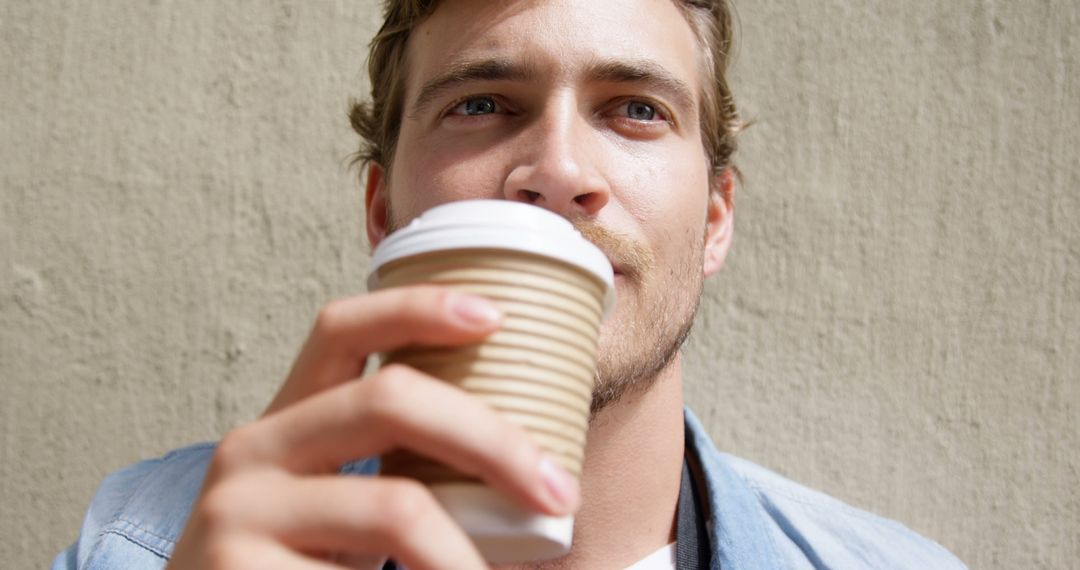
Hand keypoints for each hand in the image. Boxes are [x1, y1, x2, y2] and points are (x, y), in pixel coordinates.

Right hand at [167, 286, 580, 569]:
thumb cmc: (298, 567)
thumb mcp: (335, 505)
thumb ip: (395, 469)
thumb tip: (532, 461)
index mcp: (284, 420)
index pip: (341, 330)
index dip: (418, 307)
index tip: (496, 316)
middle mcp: (251, 451)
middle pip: (390, 399)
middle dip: (493, 440)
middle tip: (559, 491)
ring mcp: (237, 514)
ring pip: (396, 507)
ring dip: (467, 554)